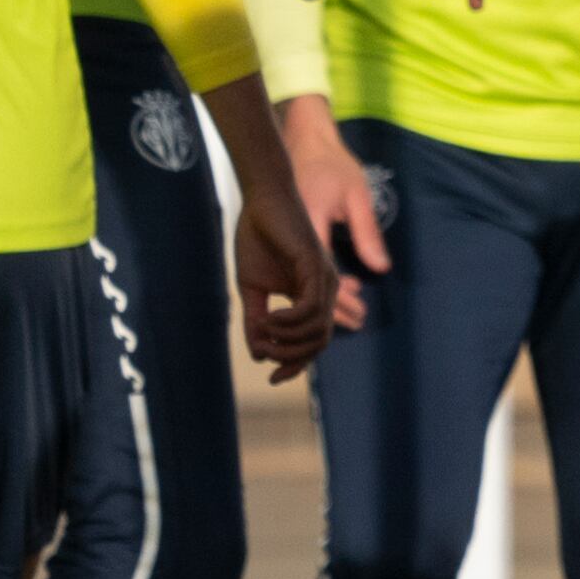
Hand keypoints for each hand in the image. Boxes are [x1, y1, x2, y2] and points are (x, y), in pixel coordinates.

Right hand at [232, 152, 339, 378]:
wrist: (262, 200)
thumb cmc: (259, 238)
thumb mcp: (253, 289)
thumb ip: (257, 320)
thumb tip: (260, 355)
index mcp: (313, 295)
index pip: (314, 341)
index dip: (297, 364)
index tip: (273, 378)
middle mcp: (326, 289)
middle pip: (320, 341)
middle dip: (293, 358)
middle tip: (267, 358)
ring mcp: (323, 278)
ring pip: (317, 329)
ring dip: (287, 340)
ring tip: (263, 331)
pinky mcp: (315, 266)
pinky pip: (310, 308)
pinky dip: (289, 322)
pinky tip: (269, 319)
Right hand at [280, 92, 385, 328]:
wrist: (304, 141)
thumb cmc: (333, 165)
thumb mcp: (357, 196)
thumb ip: (368, 232)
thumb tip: (381, 267)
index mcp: (310, 226)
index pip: (322, 271)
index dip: (338, 295)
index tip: (357, 307)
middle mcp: (296, 238)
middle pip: (309, 284)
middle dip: (332, 307)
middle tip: (356, 321)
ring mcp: (289, 237)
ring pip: (303, 279)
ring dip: (322, 299)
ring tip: (349, 312)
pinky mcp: (290, 236)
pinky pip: (300, 267)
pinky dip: (314, 283)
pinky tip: (334, 289)